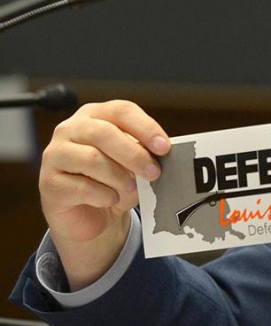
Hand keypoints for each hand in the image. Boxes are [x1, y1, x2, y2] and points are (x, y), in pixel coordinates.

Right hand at [39, 100, 170, 289]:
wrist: (91, 214)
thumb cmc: (115, 180)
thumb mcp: (134, 163)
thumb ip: (146, 153)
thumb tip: (165, 153)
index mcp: (95, 115)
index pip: (122, 111)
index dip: (145, 128)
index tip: (164, 147)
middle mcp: (71, 129)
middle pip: (104, 133)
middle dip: (134, 154)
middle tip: (154, 172)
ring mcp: (55, 155)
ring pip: (92, 159)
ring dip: (119, 177)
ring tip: (130, 188)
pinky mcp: (49, 183)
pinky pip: (81, 187)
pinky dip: (104, 195)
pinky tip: (111, 199)